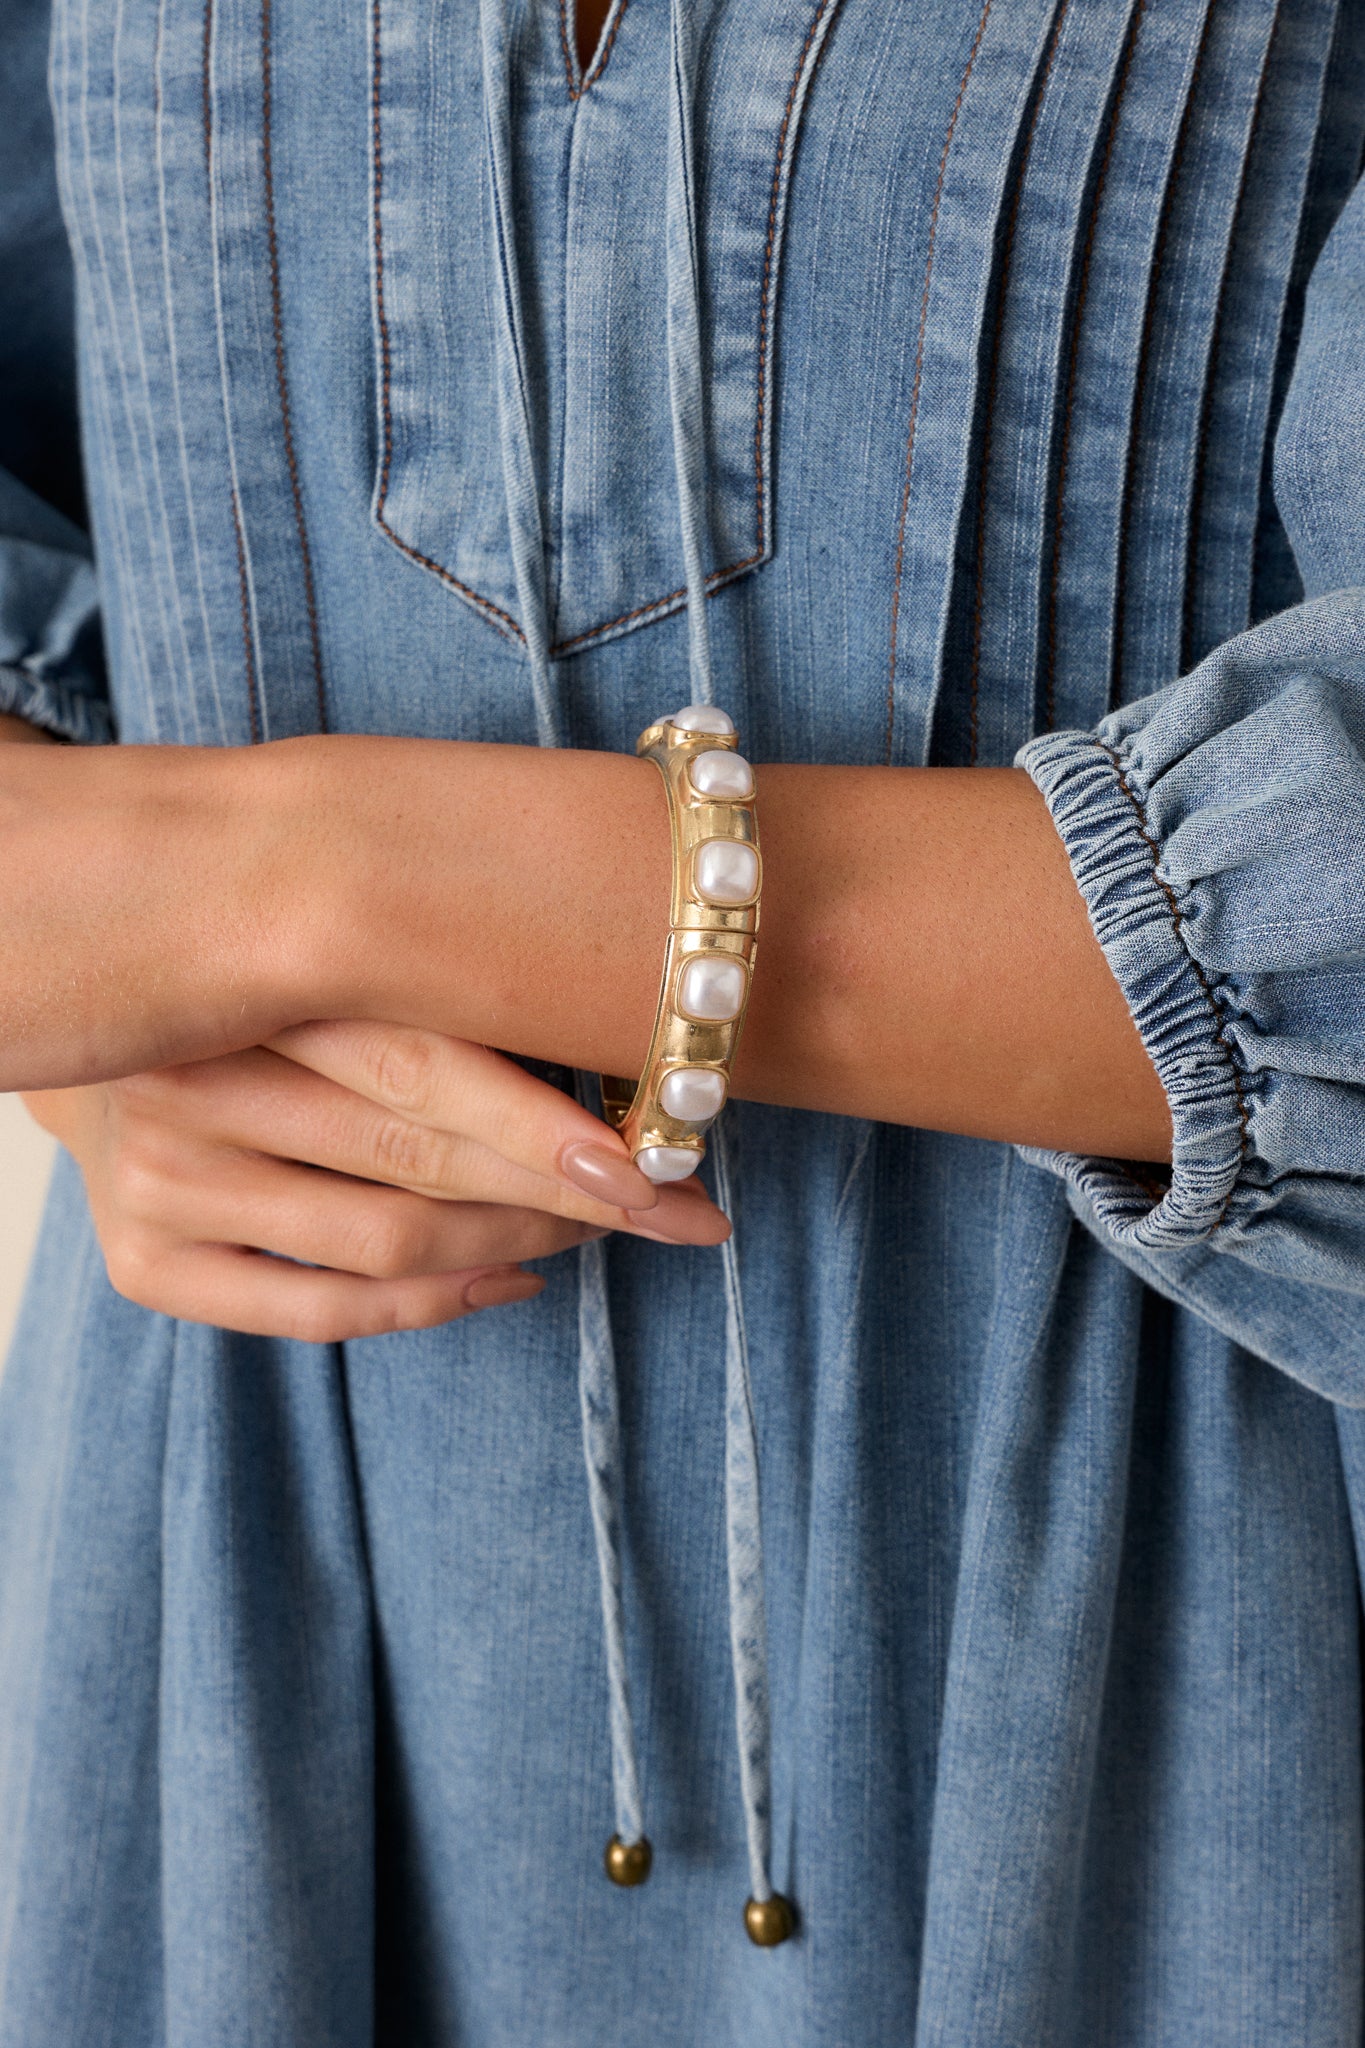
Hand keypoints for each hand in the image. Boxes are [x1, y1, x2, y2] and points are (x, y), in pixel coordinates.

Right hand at [24, 1028, 727, 1342]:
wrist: (95, 1024)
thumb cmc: (258, 982)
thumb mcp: (332, 951)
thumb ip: (434, 987)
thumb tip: (622, 1057)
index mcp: (247, 983)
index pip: (426, 1066)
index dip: (552, 1126)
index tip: (664, 1168)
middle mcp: (190, 1082)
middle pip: (416, 1160)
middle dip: (567, 1196)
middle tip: (673, 1211)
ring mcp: (158, 1179)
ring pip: (382, 1244)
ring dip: (515, 1244)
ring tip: (599, 1231)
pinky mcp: (142, 1259)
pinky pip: (315, 1313)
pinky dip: (431, 1306)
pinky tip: (510, 1278)